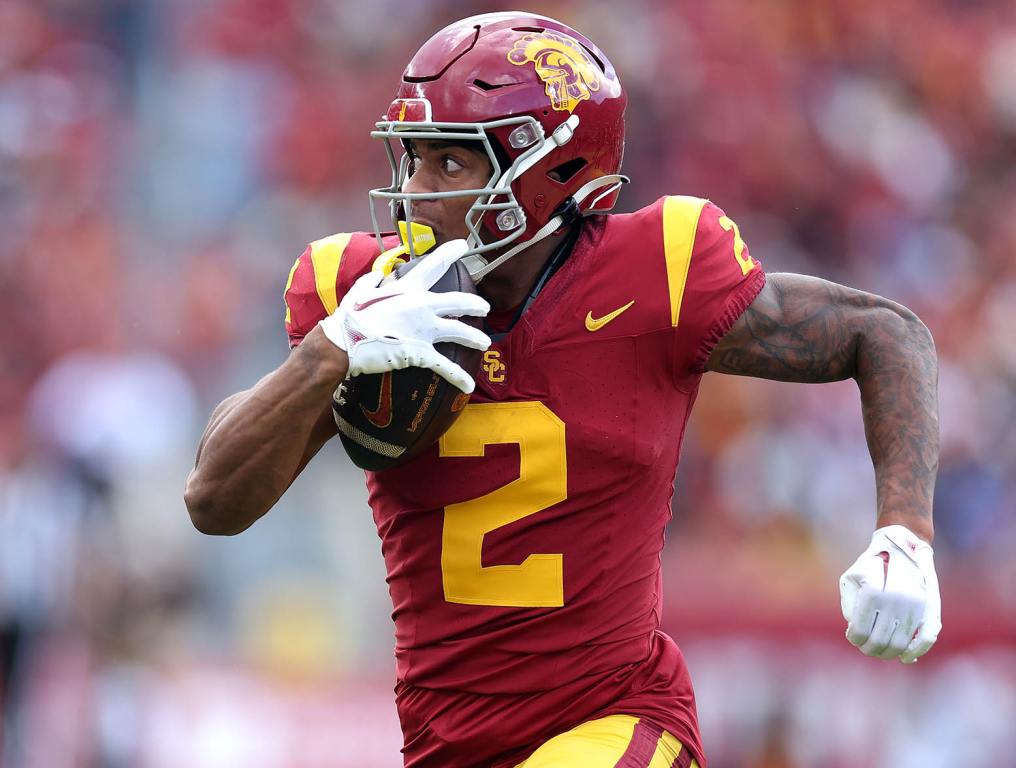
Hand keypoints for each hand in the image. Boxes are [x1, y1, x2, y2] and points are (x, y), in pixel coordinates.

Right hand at [319, 240, 490, 392]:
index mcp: (407, 288)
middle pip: (458, 301)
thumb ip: (374, 280)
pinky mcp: (421, 352)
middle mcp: (422, 305)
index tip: (464, 246)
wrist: (345, 343)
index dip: (450, 253)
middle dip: (475, 304)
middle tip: (485, 307)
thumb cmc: (350, 317)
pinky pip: (446, 366)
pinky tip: (469, 386)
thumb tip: (379, 276)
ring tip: (485, 343)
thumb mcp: (361, 290)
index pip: (434, 265)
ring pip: (460, 331)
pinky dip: (459, 377)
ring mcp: (424, 329)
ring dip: (475, 337)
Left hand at [839, 525, 940, 662]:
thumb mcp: (852, 577)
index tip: (852, 638)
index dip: (855, 639)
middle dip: (870, 648)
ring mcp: (916, 606)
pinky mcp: (932, 608)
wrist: (905, 545)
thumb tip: (854, 629)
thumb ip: (850, 604)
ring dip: (889, 652)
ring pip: (901, 643)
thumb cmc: (873, 562)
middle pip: (880, 640)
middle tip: (866, 647)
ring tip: (881, 651)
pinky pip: (927, 638)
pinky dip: (916, 651)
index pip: (860, 630)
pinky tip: (906, 658)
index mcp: (873, 592)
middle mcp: (896, 601)